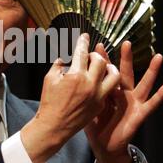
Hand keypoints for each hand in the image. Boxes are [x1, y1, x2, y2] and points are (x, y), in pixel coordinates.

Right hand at [21, 33, 119, 162]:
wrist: (54, 126)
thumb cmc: (49, 102)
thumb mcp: (49, 79)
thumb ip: (59, 64)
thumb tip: (66, 57)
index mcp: (75, 75)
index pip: (81, 53)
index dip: (83, 42)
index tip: (85, 36)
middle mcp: (89, 84)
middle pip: (100, 61)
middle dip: (95, 54)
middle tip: (89, 56)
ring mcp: (97, 95)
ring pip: (114, 75)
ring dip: (109, 67)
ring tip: (103, 66)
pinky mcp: (100, 105)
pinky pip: (109, 89)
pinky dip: (105, 82)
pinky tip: (99, 81)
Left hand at [85, 41, 162, 162]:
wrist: (104, 145)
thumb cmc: (95, 126)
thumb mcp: (89, 106)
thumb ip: (84, 92)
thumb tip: (71, 78)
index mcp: (109, 90)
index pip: (106, 71)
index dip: (103, 59)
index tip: (97, 45)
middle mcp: (123, 94)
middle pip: (124, 72)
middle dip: (126, 58)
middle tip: (127, 43)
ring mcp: (133, 103)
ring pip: (143, 83)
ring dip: (151, 71)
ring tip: (158, 57)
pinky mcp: (140, 114)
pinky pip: (152, 104)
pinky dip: (160, 95)